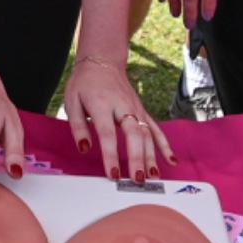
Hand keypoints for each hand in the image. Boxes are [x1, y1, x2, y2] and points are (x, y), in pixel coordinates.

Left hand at [64, 54, 171, 181]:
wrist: (102, 62)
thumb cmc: (85, 83)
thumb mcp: (72, 101)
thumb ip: (77, 126)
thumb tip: (84, 148)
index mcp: (102, 105)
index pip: (108, 133)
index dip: (111, 155)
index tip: (113, 174)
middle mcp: (123, 106)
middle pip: (134, 134)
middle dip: (137, 158)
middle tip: (137, 179)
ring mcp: (136, 109)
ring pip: (147, 134)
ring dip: (152, 156)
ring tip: (152, 176)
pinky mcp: (142, 111)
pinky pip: (156, 129)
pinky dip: (164, 145)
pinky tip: (170, 160)